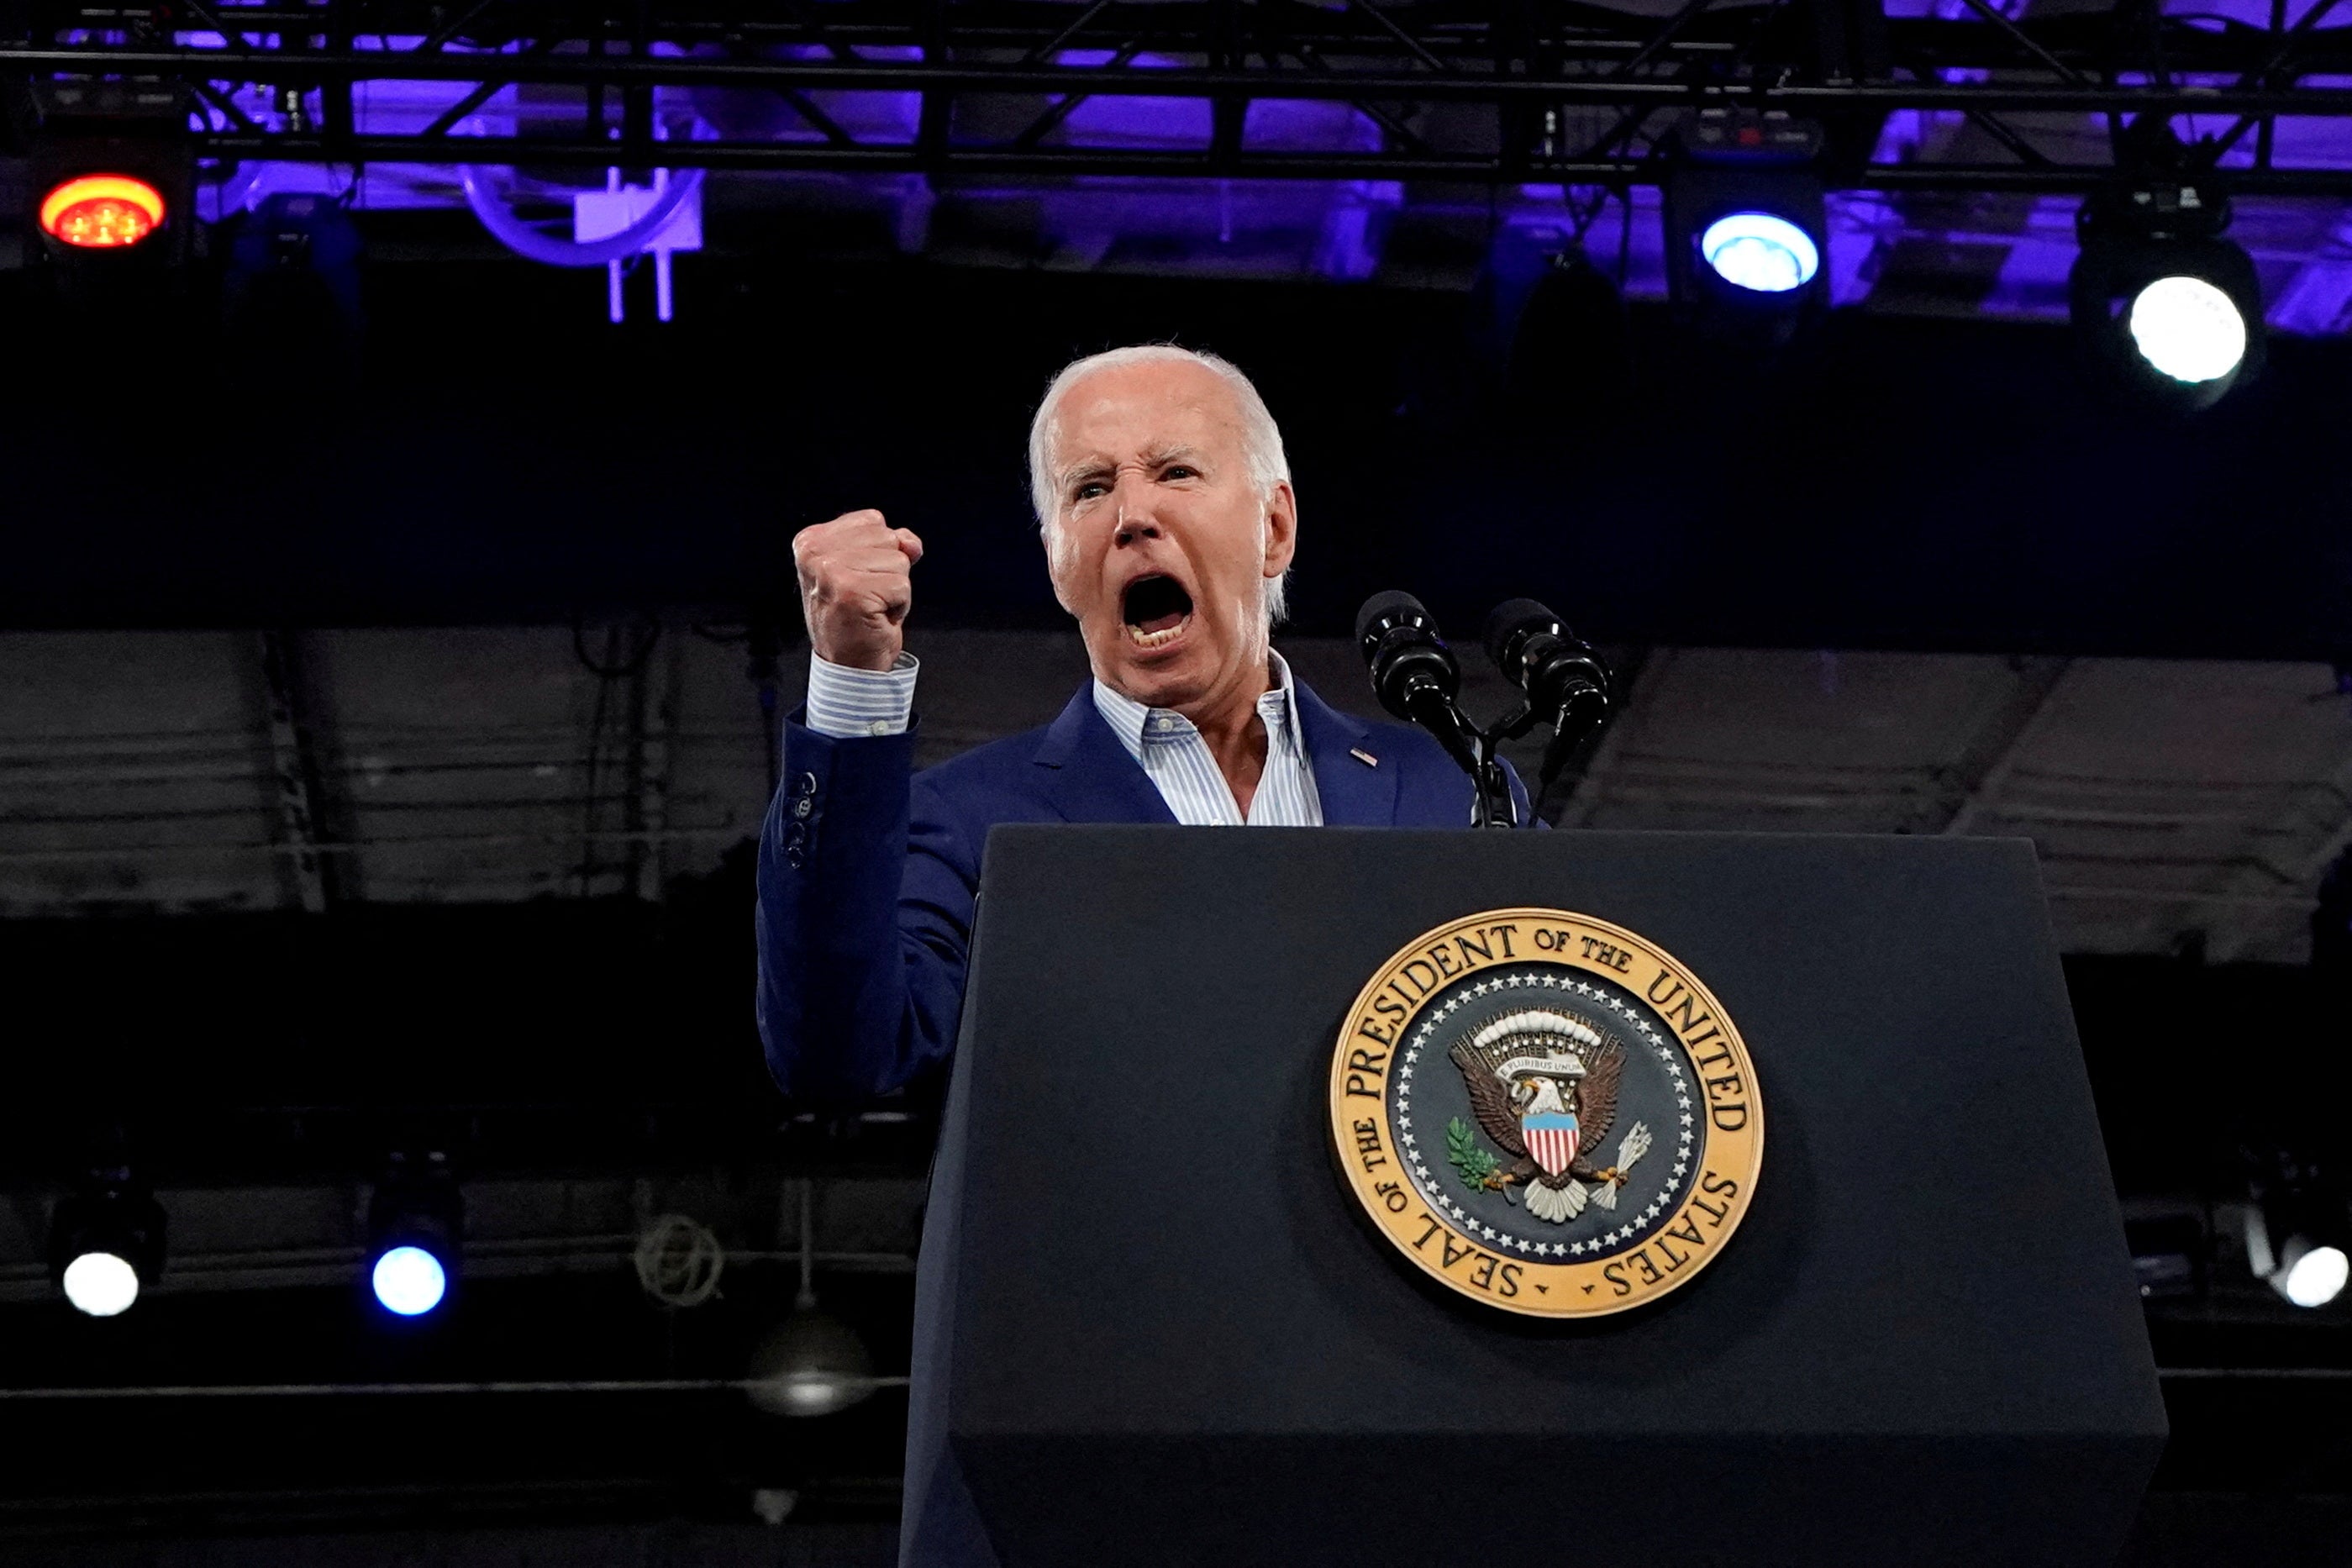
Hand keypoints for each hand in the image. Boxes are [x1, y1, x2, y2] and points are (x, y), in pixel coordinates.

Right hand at [793, 509, 923, 671]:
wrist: (849, 666)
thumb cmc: (858, 617)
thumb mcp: (869, 568)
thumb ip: (892, 543)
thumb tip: (912, 543)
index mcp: (811, 540)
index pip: (873, 520)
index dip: (879, 552)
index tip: (858, 579)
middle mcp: (814, 552)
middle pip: (888, 537)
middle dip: (888, 569)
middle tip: (866, 596)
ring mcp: (830, 571)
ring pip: (899, 561)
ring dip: (894, 589)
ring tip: (871, 607)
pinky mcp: (852, 592)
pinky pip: (903, 585)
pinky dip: (899, 606)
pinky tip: (877, 618)